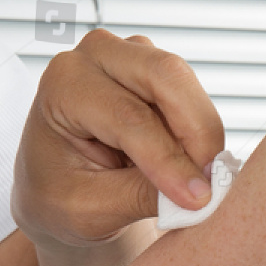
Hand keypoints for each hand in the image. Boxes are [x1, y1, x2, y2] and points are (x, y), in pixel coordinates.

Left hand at [12, 29, 223, 247]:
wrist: (53, 188)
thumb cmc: (58, 195)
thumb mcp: (91, 209)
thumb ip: (141, 196)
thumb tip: (199, 192)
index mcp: (63, 86)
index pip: (127, 116)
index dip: (168, 158)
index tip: (197, 198)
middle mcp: (93, 57)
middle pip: (164, 75)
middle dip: (197, 131)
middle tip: (212, 181)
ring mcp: (127, 56)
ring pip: (184, 83)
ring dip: (200, 133)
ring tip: (199, 180)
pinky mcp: (154, 69)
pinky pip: (190, 95)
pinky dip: (199, 131)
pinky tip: (191, 165)